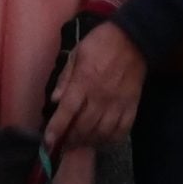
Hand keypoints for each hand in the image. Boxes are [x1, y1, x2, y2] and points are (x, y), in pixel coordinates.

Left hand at [45, 21, 145, 151]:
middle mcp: (100, 96)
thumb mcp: (77, 53)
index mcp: (84, 81)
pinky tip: (103, 140)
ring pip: (102, 132)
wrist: (134, 39)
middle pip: (84, 126)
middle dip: (71, 139)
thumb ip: (65, 77)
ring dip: (89, 142)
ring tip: (80, 143)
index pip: (67, 110)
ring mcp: (118, 103)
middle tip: (63, 144)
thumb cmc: (101, 43)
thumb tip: (54, 100)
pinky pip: (122, 130)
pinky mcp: (132, 106)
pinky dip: (111, 139)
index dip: (56, 129)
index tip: (48, 143)